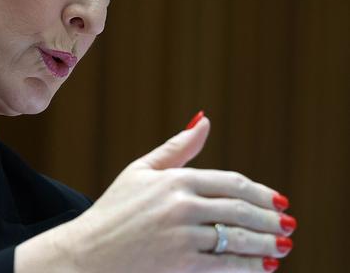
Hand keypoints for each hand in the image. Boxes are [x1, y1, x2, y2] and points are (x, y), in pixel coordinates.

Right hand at [16, 114, 294, 272]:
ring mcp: (182, 236)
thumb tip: (204, 119)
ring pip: (238, 237)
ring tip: (283, 246)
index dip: (259, 192)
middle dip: (269, 218)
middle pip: (240, 209)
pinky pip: (226, 265)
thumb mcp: (141, 170)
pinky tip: (263, 267)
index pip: (230, 182)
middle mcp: (181, 205)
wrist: (90, 252)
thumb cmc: (115, 209)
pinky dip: (250, 266)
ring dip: (267, 242)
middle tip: (287, 224)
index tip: (277, 200)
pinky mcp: (181, 265)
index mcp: (174, 179)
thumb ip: (176, 148)